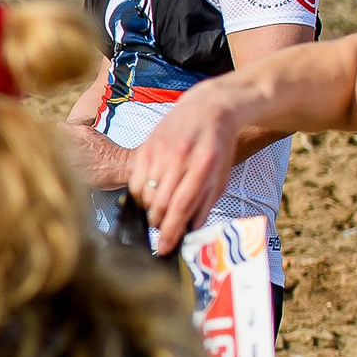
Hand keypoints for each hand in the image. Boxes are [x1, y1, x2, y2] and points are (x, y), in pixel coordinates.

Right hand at [126, 84, 246, 252]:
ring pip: (146, 195)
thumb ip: (205, 204)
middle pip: (160, 203)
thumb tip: (188, 230)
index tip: (164, 248)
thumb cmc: (218, 146)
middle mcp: (180, 157)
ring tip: (160, 209)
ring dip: (150, 210)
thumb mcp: (221, 176)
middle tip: (164, 230)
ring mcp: (160, 150)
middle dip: (160, 223)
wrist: (208, 108)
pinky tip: (151, 195)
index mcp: (204, 165)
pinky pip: (135, 181)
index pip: (182, 206)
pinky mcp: (146, 146)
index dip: (171, 231)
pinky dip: (141, 195)